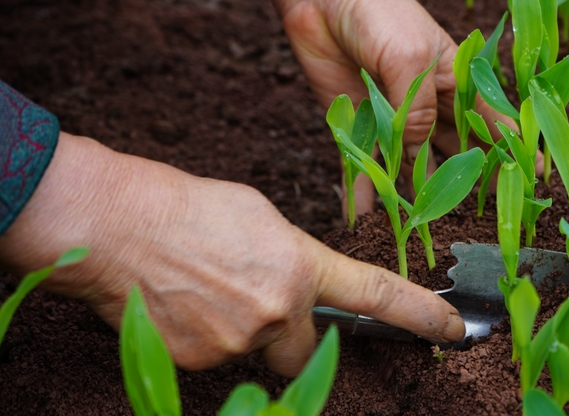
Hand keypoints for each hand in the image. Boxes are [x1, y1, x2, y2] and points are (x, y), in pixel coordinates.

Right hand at [0, 133, 464, 375]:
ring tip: (201, 290)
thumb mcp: (259, 216)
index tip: (452, 329)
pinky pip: (216, 359)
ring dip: (238, 331)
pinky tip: (181, 305)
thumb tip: (298, 280)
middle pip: (301, 349)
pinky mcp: (199, 363)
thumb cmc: (187, 206)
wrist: (116, 224)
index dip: (420, 314)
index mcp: (299, 265)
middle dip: (285, 334)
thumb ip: (290, 255)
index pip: (375, 295)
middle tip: (249, 300)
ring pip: (253, 352)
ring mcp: (238, 342)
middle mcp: (277, 311)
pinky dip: (205, 338)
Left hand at [230, 0, 536, 217]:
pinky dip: (365, 193)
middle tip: (483, 225)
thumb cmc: (379, 12)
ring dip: (419, 197)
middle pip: (458, 154)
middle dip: (471, 186)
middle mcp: (431, 105)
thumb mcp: (409, 57)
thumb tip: (421, 148)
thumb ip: (418, 107)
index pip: (494, 122)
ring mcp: (395, 118)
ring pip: (415, 167)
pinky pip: (366, 165)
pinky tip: (367, 222)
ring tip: (427, 234)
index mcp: (457, 81)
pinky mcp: (360, 125)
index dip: (515, 152)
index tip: (536, 184)